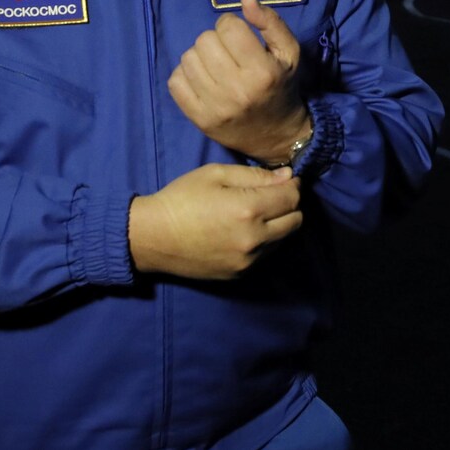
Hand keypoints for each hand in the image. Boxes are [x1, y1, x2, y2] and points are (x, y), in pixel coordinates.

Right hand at [128, 164, 302, 279]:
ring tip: (256, 214)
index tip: (283, 180)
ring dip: (279, 225)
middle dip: (289, 205)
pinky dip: (264, 242)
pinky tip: (244, 232)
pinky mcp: (240, 274)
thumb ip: (256, 175)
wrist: (153, 237)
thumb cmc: (182, 198)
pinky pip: (266, 255)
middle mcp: (254, 239)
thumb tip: (287, 177)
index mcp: (249, 209)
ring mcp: (248, 260)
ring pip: (283, 240)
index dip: (292, 185)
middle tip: (271, 196)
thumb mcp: (216, 174)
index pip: (292, 197)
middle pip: (296, 221)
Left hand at [168, 0, 311, 164]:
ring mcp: (215, 107)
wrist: (277, 136)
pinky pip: (174, 82)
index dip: (232, 25)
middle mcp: (237, 90)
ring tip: (215, 66)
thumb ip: (270, 22)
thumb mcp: (288, 52)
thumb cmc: (282, 86)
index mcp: (262, 71)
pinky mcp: (198, 119)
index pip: (228, 27)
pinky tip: (202, 80)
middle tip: (228, 53)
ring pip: (187, 59)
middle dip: (216, 41)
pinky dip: (185, 76)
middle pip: (204, 41)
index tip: (240, 37)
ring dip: (200, 57)